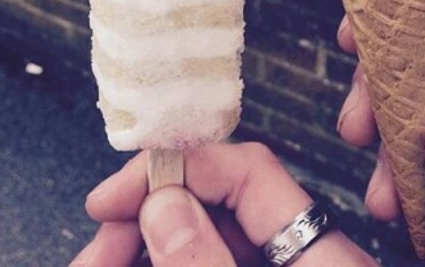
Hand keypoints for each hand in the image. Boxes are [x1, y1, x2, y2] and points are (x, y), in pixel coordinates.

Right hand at [70, 142, 376, 265]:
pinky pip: (215, 260)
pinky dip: (174, 263)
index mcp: (325, 254)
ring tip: (102, 260)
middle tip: (99, 244)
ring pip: (210, 239)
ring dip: (152, 244)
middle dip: (151, 215)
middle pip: (222, 205)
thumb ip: (207, 264)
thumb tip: (163, 203)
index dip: (177, 168)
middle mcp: (308, 256)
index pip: (248, 169)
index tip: (116, 194)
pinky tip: (139, 262)